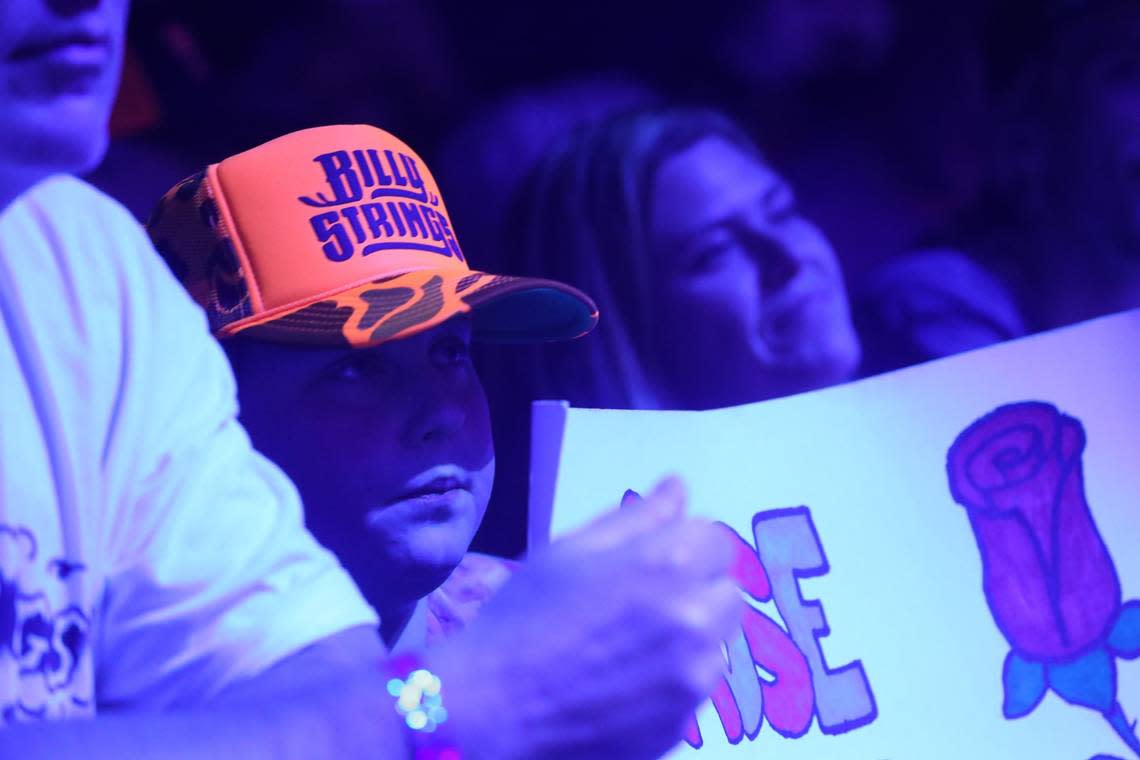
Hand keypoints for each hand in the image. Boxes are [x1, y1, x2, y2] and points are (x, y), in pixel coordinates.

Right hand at [427, 477, 740, 758]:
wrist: (492, 706)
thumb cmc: (522, 616)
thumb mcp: (570, 550)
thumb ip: (636, 518)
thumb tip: (677, 488)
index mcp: (668, 565)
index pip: (716, 540)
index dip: (686, 545)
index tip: (652, 561)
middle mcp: (693, 620)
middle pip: (726, 593)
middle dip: (696, 591)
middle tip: (642, 604)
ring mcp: (692, 680)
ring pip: (717, 645)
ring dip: (690, 640)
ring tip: (629, 648)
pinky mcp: (682, 724)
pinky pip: (695, 692)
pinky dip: (672, 683)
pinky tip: (623, 684)